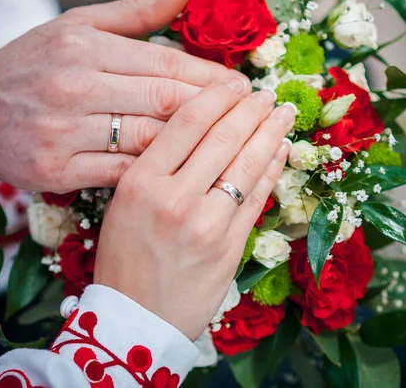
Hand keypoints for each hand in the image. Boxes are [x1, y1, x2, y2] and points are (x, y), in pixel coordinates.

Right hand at [0, 0, 240, 191]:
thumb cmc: (32, 66)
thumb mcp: (78, 27)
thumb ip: (138, 12)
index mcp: (84, 46)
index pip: (165, 65)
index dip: (211, 79)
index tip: (242, 89)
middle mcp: (74, 87)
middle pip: (163, 102)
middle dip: (213, 112)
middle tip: (247, 117)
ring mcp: (63, 132)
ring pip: (147, 140)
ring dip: (192, 145)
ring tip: (226, 146)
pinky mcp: (57, 170)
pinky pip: (122, 173)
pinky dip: (156, 174)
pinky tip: (184, 173)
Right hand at [93, 77, 295, 339]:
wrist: (136, 320)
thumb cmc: (123, 261)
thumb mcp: (123, 205)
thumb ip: (157, 167)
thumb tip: (203, 130)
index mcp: (139, 182)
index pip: (187, 122)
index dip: (218, 97)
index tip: (234, 85)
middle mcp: (174, 198)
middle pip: (223, 137)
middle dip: (251, 109)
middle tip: (266, 93)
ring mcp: (207, 223)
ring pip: (247, 163)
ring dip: (270, 133)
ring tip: (282, 114)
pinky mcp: (231, 246)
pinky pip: (258, 197)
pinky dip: (272, 169)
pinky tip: (281, 150)